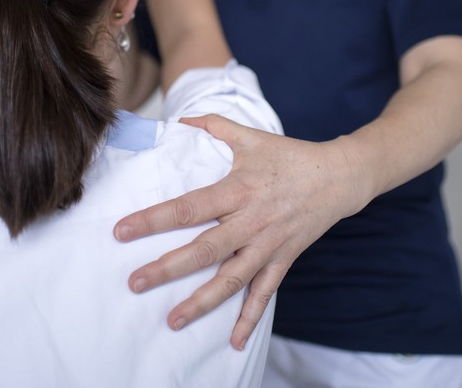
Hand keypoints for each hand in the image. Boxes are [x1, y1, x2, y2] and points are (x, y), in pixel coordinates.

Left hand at [114, 114, 362, 348]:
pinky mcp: (283, 259)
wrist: (339, 176)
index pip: (189, 207)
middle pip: (204, 250)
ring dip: (202, 302)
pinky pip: (265, 293)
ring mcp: (268, 244)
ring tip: (172, 320)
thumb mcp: (251, 136)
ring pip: (231, 280)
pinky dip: (250, 318)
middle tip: (135, 283)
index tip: (122, 231)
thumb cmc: (290, 155)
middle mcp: (250, 221)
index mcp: (238, 189)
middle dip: (167, 268)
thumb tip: (181, 121)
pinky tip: (233, 341)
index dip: (154, 219)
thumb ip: (213, 125)